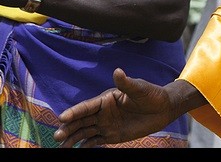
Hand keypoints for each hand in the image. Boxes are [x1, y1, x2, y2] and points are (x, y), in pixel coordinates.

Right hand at [54, 68, 180, 146]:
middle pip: (81, 121)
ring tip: (62, 146)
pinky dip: (85, 145)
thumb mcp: (139, 89)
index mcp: (106, 99)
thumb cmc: (151, 95)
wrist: (163, 109)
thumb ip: (127, 83)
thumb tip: (117, 71)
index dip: (74, 112)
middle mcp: (102, 112)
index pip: (86, 106)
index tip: (62, 118)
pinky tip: (77, 150)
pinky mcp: (111, 135)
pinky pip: (95, 141)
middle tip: (57, 136)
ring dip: (72, 138)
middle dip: (68, 128)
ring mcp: (105, 124)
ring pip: (84, 132)